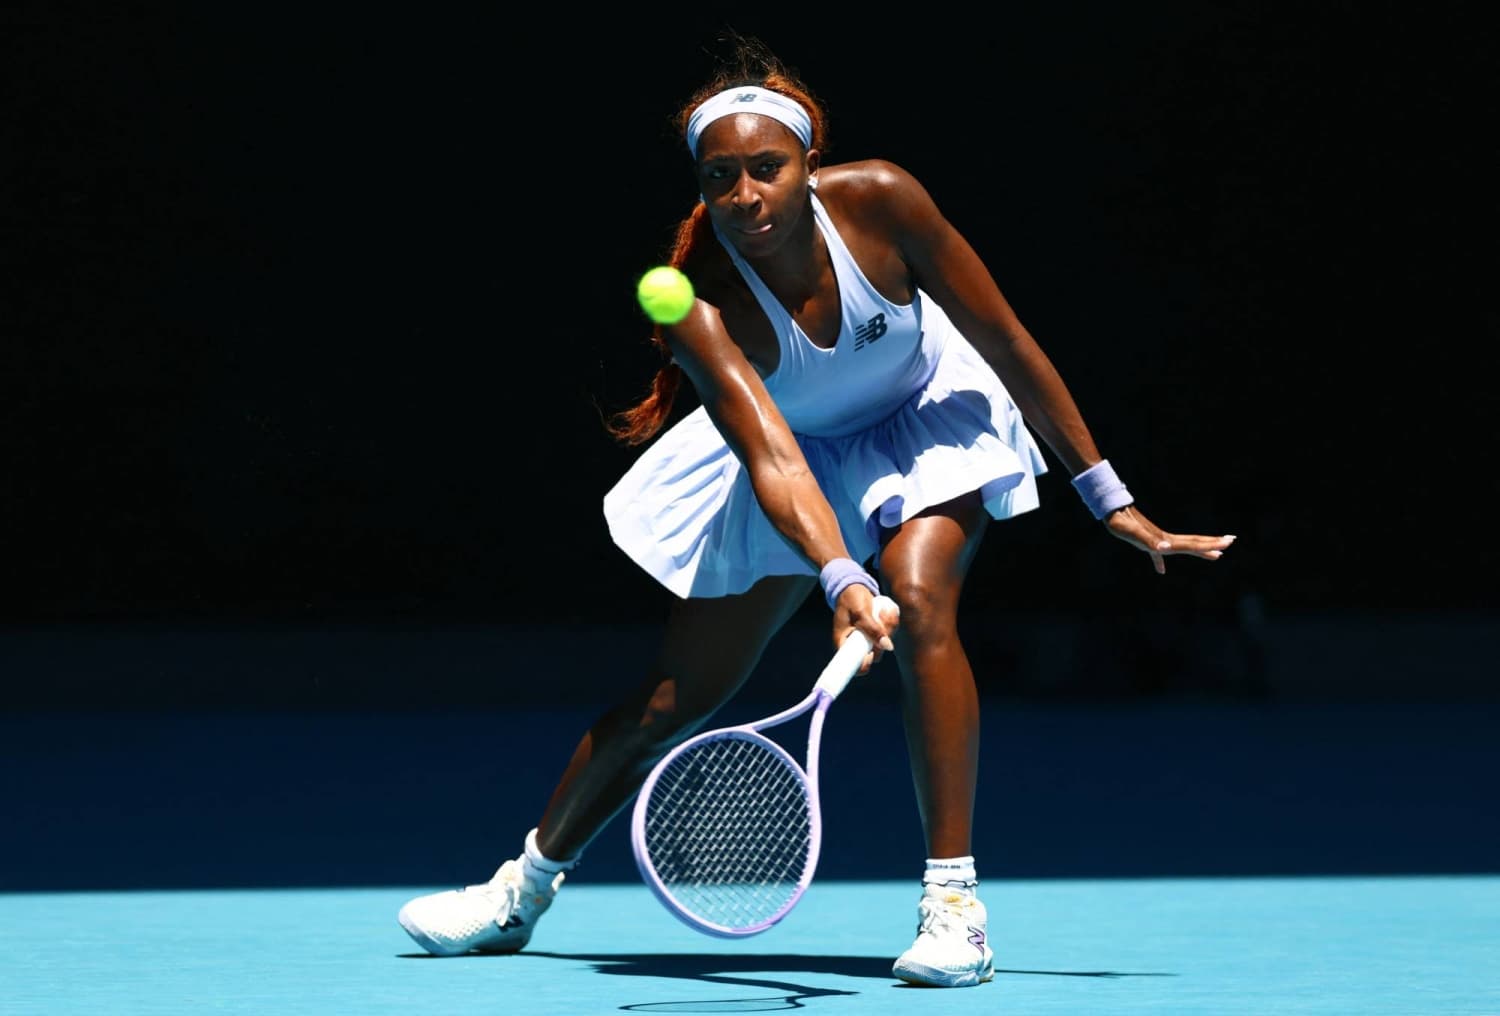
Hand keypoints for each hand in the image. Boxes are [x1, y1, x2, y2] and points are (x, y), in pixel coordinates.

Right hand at [833, 586, 898, 674]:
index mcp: (844, 644)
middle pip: (876, 655)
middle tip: (880, 619)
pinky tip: (887, 610)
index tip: (872, 651)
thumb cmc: (850, 599)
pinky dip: (891, 623)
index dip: (866, 663)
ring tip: (883, 611)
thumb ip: (872, 629)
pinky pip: (890, 633)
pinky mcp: (877, 632)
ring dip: (889, 627)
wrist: (853, 587)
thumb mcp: (860, 612)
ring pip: (886, 644)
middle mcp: (857, 645)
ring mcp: (868, 639)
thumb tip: (888, 647)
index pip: (855, 666)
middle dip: (882, 638)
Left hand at [1104, 505, 1236, 574]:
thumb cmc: (1121, 523)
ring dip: (1198, 549)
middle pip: (1193, 542)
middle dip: (1212, 543)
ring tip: (1213, 553)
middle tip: (1231, 541)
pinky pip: (1159, 554)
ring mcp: (1157, 539)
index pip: (1193, 544)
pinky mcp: (1145, 541)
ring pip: (1182, 545)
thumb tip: (1165, 548)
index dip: (1210, 545)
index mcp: (1166, 540)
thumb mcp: (1135, 534)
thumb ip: (1150, 542)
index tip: (1228, 543)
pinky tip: (1161, 571)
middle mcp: (1164, 539)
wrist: (1110, 511)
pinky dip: (1161, 562)